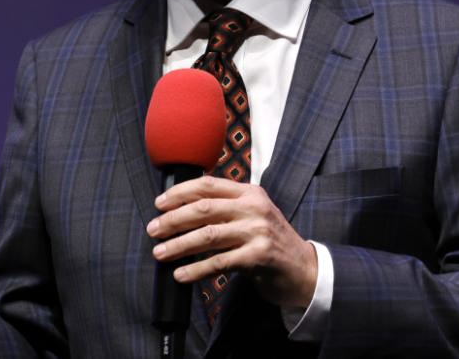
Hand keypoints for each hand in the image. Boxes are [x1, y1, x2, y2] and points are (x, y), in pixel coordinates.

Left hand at [146, 176, 316, 308]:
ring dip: (179, 245)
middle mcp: (254, 208)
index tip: (159, 203)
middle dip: (173, 219)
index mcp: (250, 193)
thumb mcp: (253, 215)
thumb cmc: (271, 242)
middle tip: (153, 229)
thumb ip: (226, 207)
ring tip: (160, 253)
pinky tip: (181, 275)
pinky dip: (196, 269)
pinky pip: (219, 262)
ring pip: (208, 235)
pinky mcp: (258, 257)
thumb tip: (180, 210)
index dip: (180, 193)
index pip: (208, 185)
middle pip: (203, 209)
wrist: (304, 269)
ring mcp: (258, 232)